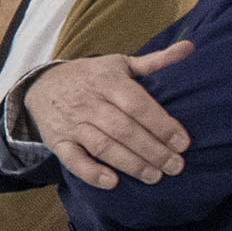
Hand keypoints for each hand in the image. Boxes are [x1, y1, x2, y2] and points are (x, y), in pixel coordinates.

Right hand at [22, 43, 195, 190]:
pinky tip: (112, 182)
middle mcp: (88, 102)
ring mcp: (72, 124)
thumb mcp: (119, 63)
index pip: (137, 104)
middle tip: (176, 166)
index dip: (161, 125)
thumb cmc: (91, 76)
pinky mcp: (58, 142)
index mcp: (107, 81)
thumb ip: (155, 61)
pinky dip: (91, 173)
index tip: (183, 143)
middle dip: (153, 150)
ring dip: (131, 164)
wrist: (42, 85)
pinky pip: (73, 161)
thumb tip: (189, 48)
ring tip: (155, 177)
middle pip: (124, 129)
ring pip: (103, 146)